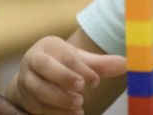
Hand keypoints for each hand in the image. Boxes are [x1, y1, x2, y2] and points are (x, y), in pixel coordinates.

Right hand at [7, 36, 126, 113]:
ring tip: (79, 105)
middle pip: (44, 66)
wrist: (34, 78)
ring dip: (59, 100)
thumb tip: (127, 64)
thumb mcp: (80, 61)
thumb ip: (100, 64)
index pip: (64, 55)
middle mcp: (33, 60)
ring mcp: (26, 80)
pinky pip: (38, 107)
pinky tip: (73, 114)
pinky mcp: (25, 98)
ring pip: (38, 89)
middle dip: (64, 78)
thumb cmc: (61, 65)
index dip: (81, 69)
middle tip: (81, 90)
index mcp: (48, 46)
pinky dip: (56, 113)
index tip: (95, 81)